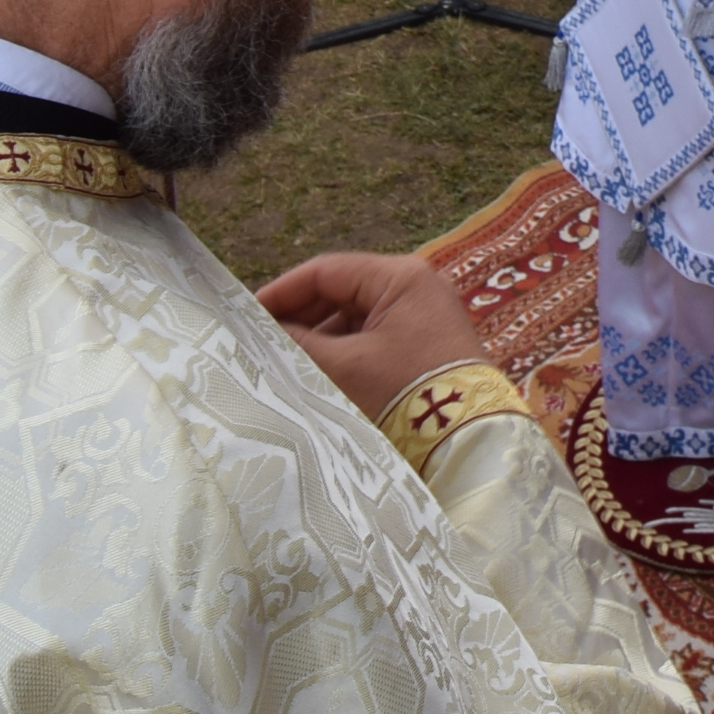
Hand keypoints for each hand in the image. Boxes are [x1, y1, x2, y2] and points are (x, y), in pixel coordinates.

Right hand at [256, 250, 491, 421]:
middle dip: (300, 318)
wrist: (467, 442)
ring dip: (320, 338)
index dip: (282, 292)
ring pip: (355, 318)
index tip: (246, 315)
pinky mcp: (426, 346)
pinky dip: (344, 353)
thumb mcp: (343, 367)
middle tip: (260, 341)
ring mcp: (424, 317)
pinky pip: (373, 338)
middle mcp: (417, 287)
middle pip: (341, 293)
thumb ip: (297, 344)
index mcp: (401, 277)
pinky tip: (316, 374)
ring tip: (283, 361)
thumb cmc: (405, 395)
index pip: (326, 271)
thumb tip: (259, 332)